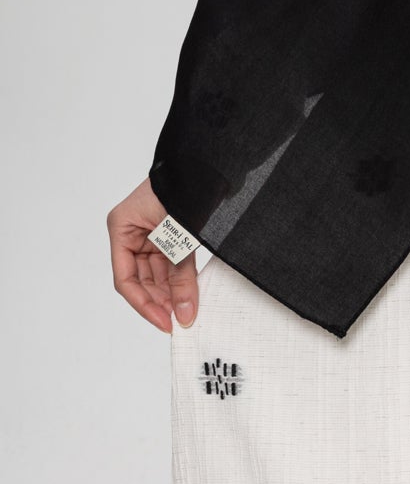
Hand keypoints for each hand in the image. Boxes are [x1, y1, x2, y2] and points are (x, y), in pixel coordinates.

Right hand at [107, 176, 199, 332]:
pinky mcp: (170, 233)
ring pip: (157, 274)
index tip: (164, 322)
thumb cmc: (187, 187)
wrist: (212, 160)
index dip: (144, 304)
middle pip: (141, 279)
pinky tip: (190, 295)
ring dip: (171, 292)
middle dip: (160, 300)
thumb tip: (185, 314)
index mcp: (122, 227)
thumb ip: (181, 276)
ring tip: (187, 311)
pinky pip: (171, 263)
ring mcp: (151, 233)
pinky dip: (180, 279)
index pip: (125, 278)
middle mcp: (132, 231)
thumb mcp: (180, 237)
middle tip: (179, 320)